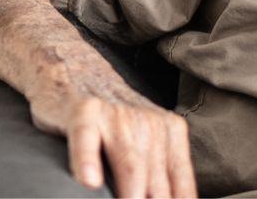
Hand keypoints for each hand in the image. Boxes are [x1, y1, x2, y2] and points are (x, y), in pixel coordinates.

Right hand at [28, 79, 196, 197]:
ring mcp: (116, 117)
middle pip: (157, 186)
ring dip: (130, 195)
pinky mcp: (83, 112)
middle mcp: (150, 125)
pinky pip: (86, 141)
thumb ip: (160, 175)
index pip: (181, 189)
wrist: (75, 69)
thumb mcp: (144, 142)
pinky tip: (90, 182)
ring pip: (130, 166)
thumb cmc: (111, 119)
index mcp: (171, 134)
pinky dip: (87, 162)